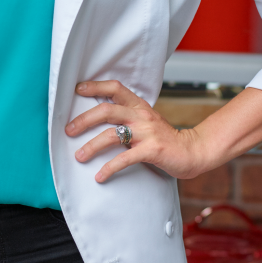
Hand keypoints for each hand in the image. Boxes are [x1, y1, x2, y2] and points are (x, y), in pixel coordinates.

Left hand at [66, 80, 207, 182]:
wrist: (193, 151)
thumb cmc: (166, 138)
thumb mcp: (147, 120)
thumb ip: (128, 116)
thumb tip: (99, 116)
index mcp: (140, 106)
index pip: (116, 88)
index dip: (96, 86)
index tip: (78, 89)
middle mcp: (142, 116)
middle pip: (107, 111)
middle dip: (84, 120)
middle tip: (69, 130)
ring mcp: (148, 132)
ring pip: (112, 135)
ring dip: (92, 146)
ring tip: (79, 156)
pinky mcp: (152, 150)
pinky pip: (125, 158)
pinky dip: (110, 168)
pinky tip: (100, 176)